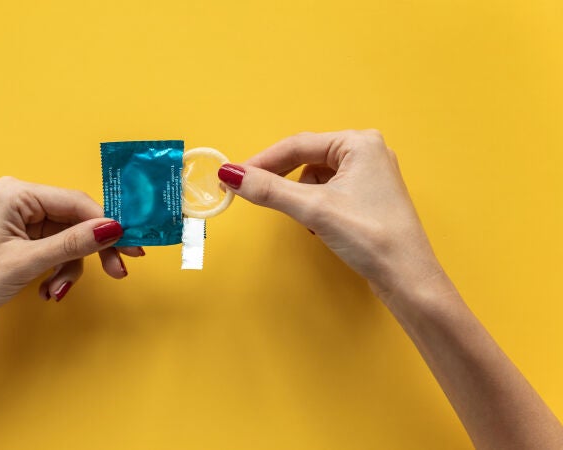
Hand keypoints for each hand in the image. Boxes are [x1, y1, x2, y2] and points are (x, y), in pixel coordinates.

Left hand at [0, 176, 140, 334]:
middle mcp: (20, 201)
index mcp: (16, 194)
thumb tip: (114, 227)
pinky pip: (55, 250)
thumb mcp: (27, 263)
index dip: (106, 225)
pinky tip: (47, 291)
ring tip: (55, 292)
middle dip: (92, 250)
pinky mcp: (21, 240)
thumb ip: (72, 244)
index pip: (76, 202)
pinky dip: (58, 271)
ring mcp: (21, 221)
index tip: (131, 247)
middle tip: (118, 271)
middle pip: (76, 220)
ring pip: (68, 239)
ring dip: (70, 268)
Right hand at [218, 130, 443, 300]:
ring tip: (307, 221)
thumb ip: (270, 190)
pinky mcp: (368, 197)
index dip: (261, 161)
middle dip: (281, 179)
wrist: (408, 278)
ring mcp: (369, 175)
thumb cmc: (371, 238)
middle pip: (305, 158)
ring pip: (315, 178)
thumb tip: (230, 174)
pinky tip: (321, 226)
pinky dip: (315, 207)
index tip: (232, 177)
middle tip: (251, 193)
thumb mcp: (314, 209)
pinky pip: (328, 192)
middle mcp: (366, 152)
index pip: (297, 145)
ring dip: (301, 197)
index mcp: (359, 143)